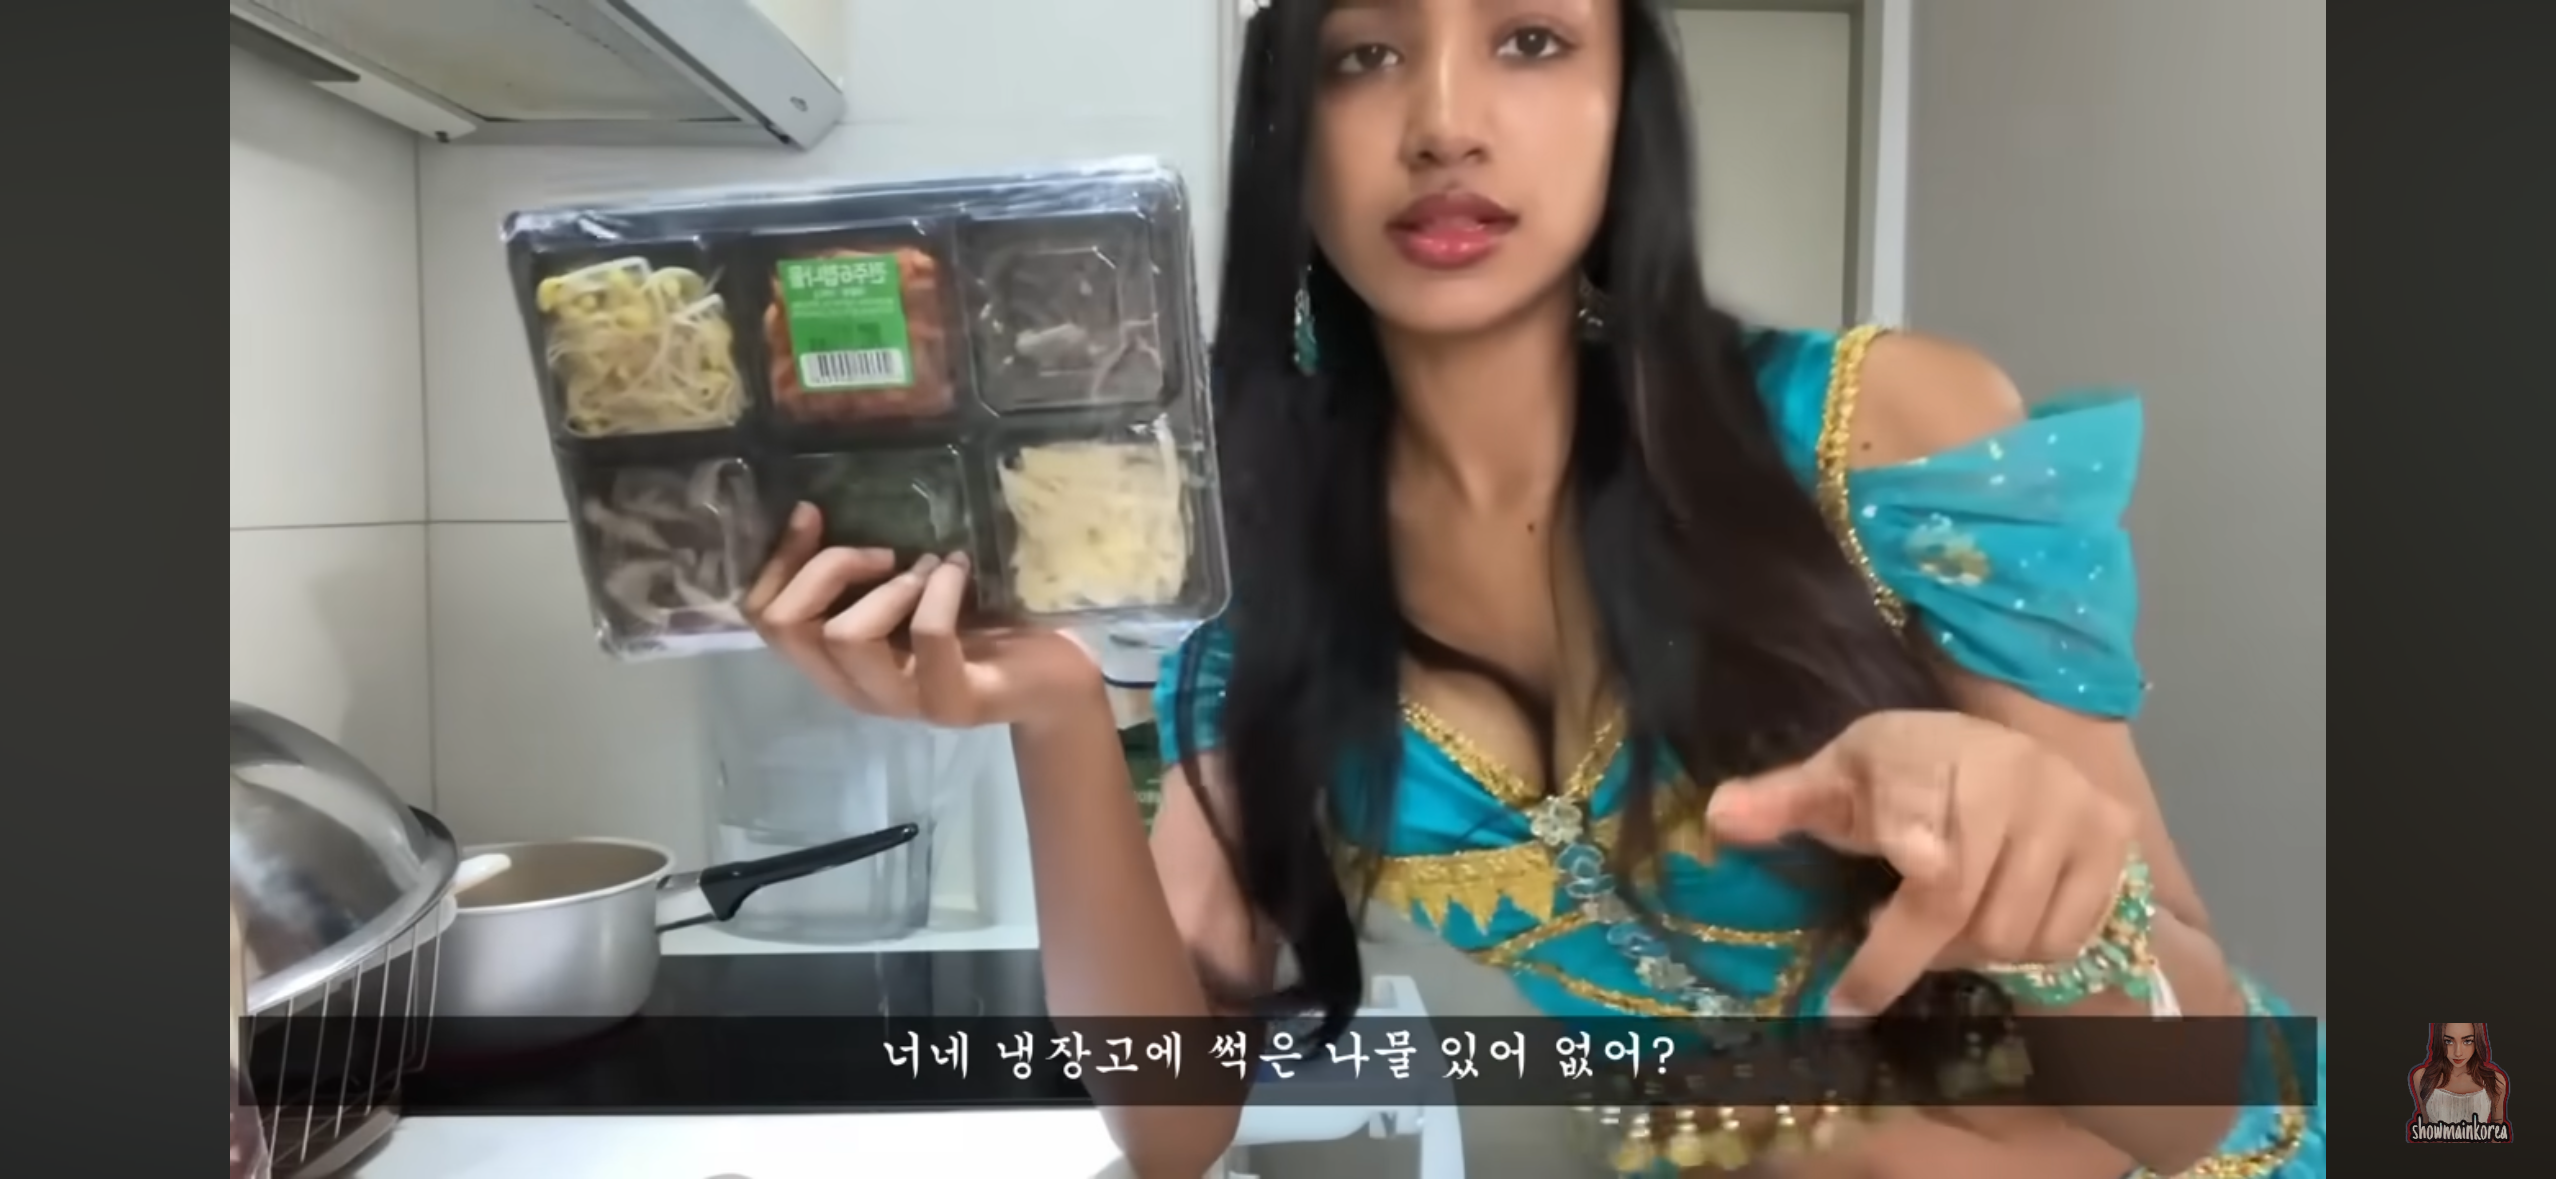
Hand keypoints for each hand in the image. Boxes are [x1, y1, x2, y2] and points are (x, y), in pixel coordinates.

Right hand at [744, 503, 1103, 727]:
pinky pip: (927, 638)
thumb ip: (862, 573)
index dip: (777, 562)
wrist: (1053, 678)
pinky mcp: (953, 702)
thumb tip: (813, 509)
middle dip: (824, 569)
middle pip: (789, 628)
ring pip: (846, 637)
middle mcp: (856, 687)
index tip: (814, 513)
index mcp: (836, 661)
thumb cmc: (977, 622)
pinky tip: (957, 571)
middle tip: (882, 552)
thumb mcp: (907, 592)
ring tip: (926, 569)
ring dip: (888, 587)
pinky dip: (940, 591)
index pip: (763, 619)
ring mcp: (904, 702)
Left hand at [1703, 710, 2135, 1015]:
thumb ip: (1782, 802)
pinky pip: (2063, 938)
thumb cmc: (1905, 769)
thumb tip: (1718, 818)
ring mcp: (2072, 808)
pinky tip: (1997, 913)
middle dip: (1908, 953)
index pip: (1922, 835)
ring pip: (2013, 935)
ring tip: (1942, 919)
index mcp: (1931, 756)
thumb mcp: (1838, 778)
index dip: (1905, 887)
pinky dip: (2024, 947)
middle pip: (1961, 912)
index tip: (1879, 937)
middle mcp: (2013, 778)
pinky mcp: (2114, 838)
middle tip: (1870, 971)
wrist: (2004, 745)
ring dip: (1968, 951)